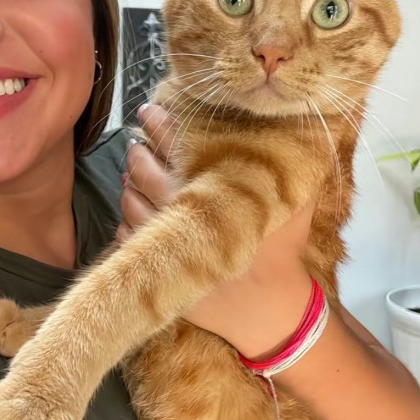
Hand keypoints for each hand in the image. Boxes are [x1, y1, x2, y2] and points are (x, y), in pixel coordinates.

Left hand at [116, 103, 315, 354]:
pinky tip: (134, 216)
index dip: (157, 122)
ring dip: (128, 187)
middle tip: (137, 144)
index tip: (149, 111)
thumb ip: (289, 162)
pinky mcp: (157, 268)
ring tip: (132, 176)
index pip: (174, 142)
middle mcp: (181, 211)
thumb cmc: (282, 251)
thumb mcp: (294, 203)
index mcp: (211, 187)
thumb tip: (287, 124)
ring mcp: (165, 242)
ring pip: (129, 204)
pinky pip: (125, 239)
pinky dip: (125, 223)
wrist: (269, 308)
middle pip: (142, 171)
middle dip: (137, 153)